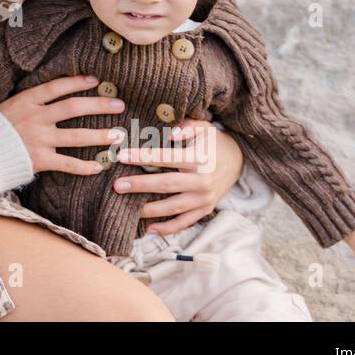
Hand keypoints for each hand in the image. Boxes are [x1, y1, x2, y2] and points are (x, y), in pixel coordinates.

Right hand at [0, 75, 128, 174]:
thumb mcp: (10, 106)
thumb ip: (32, 101)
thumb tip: (56, 93)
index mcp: (27, 101)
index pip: (57, 87)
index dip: (78, 82)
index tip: (96, 81)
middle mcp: (36, 118)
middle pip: (73, 108)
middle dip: (99, 105)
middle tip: (119, 105)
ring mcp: (39, 139)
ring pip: (76, 136)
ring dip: (99, 135)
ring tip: (117, 135)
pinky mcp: (40, 160)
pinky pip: (68, 164)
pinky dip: (85, 166)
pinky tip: (99, 166)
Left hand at [112, 119, 245, 234]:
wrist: (238, 161)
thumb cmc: (212, 142)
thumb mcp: (203, 127)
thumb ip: (187, 126)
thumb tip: (171, 132)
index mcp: (198, 159)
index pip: (166, 158)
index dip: (143, 157)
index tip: (121, 156)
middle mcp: (202, 181)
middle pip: (166, 185)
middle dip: (140, 186)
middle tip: (117, 186)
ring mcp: (204, 199)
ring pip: (173, 207)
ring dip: (148, 209)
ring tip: (126, 207)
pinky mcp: (205, 210)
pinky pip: (184, 223)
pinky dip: (167, 228)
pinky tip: (148, 228)